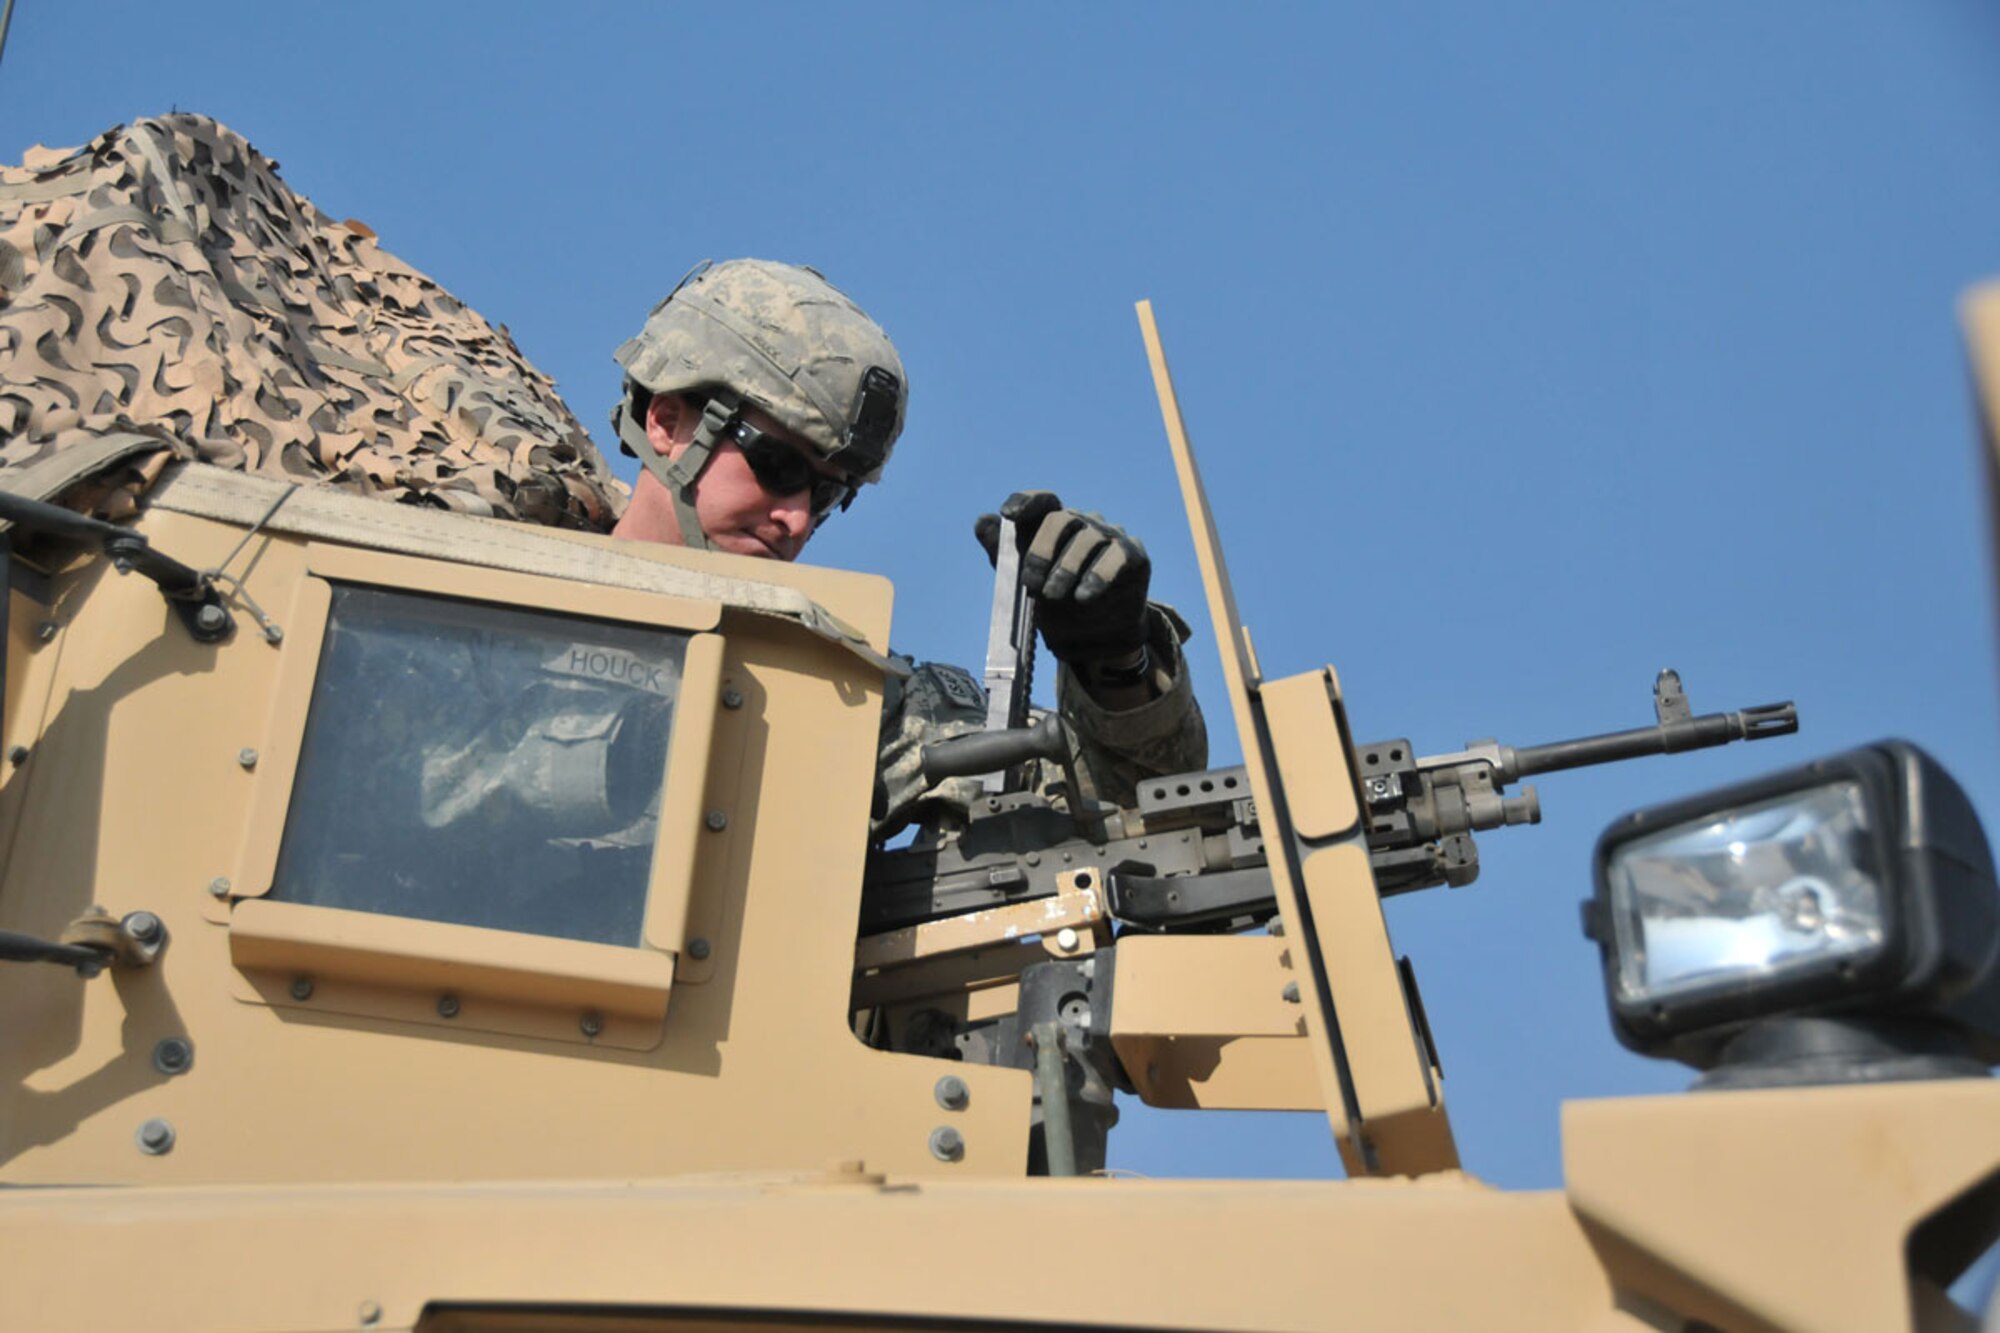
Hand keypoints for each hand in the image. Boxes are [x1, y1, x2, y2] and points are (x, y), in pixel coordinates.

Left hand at [974, 490, 1151, 662]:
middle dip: (1042, 551)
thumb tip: (982, 521)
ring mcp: (1110, 537)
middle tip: (1032, 584)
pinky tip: (1085, 596)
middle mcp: (1084, 523)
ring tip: (1056, 596)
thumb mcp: (1023, 583)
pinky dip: (1098, 576)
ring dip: (1068, 569)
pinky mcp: (1133, 556)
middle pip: (1061, 519)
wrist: (1092, 638)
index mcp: (1055, 525)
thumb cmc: (1057, 603)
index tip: (1009, 515)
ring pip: (1089, 538)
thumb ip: (1003, 553)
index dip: (1025, 502)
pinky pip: (1117, 556)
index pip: (1042, 501)